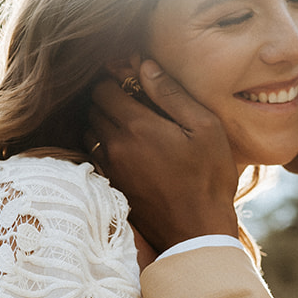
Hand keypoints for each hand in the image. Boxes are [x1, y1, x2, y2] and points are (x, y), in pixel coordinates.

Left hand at [88, 62, 240, 252]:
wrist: (196, 232)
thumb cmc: (208, 178)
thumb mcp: (205, 128)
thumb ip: (171, 94)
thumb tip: (145, 65)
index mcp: (138, 125)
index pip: (103, 88)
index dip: (114, 80)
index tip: (131, 82)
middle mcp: (116, 145)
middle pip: (92, 108)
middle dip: (107, 99)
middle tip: (131, 101)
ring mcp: (110, 168)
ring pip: (89, 132)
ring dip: (102, 123)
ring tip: (128, 125)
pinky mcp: (111, 185)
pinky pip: (93, 156)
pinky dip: (102, 146)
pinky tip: (127, 150)